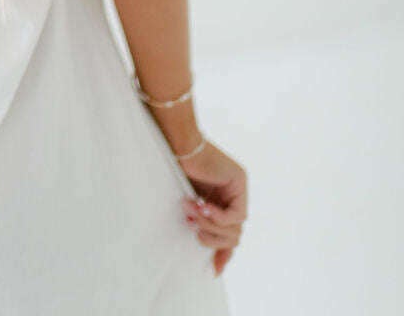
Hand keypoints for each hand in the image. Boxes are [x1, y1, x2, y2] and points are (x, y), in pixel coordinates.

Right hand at [180, 140, 246, 276]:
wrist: (176, 143)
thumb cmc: (174, 169)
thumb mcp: (189, 205)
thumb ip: (200, 223)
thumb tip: (204, 255)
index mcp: (220, 200)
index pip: (230, 235)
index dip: (223, 254)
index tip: (213, 270)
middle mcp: (233, 195)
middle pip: (233, 236)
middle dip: (211, 238)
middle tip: (191, 227)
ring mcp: (238, 188)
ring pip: (235, 229)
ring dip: (209, 226)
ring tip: (191, 213)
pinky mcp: (239, 181)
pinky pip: (235, 215)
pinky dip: (216, 216)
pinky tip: (201, 206)